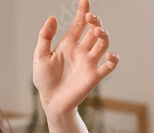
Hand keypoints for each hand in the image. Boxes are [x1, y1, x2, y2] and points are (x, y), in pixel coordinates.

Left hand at [33, 0, 117, 117]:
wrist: (50, 101)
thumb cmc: (44, 79)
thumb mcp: (41, 56)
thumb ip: (45, 37)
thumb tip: (52, 17)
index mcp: (69, 44)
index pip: (79, 24)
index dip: (83, 12)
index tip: (84, 1)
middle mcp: (82, 51)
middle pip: (94, 31)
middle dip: (95, 22)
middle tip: (90, 17)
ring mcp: (89, 62)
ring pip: (103, 44)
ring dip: (104, 36)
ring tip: (98, 31)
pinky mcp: (94, 76)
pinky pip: (109, 66)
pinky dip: (113, 60)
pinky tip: (109, 55)